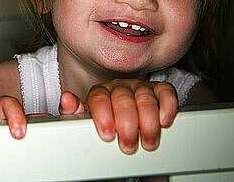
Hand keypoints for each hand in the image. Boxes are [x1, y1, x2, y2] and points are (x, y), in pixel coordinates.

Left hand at [60, 79, 177, 153]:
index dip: (103, 116)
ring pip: (144, 98)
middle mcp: (119, 88)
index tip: (107, 134)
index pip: (99, 98)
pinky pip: (165, 92)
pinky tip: (164, 121)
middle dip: (126, 124)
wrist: (123, 130)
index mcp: (100, 93)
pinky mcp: (160, 92)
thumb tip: (66, 100)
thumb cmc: (105, 126)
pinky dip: (167, 106)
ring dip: (148, 122)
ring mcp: (140, 88)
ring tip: (147, 142)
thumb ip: (73, 114)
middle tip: (128, 145)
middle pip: (122, 99)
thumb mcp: (86, 123)